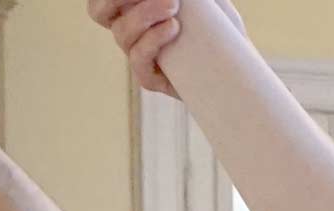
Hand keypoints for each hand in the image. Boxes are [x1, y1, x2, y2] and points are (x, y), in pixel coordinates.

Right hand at [88, 0, 244, 98]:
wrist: (234, 66)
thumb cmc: (214, 25)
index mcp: (129, 9)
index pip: (101, 0)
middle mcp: (128, 31)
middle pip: (99, 12)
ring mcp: (137, 56)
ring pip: (122, 34)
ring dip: (145, 14)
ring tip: (173, 5)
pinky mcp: (151, 79)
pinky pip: (139, 61)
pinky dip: (153, 41)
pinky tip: (173, 28)